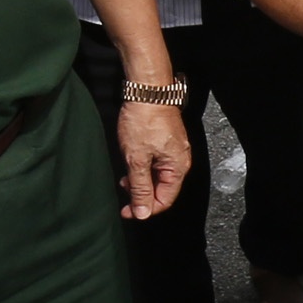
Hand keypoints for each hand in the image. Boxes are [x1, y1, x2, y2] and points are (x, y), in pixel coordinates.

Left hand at [114, 96, 188, 219]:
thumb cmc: (144, 120)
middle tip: (122, 196)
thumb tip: (143, 213)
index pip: (164, 200)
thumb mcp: (137, 158)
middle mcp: (180, 161)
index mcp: (178, 167)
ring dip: (140, 182)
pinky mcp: (166, 141)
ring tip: (124, 179)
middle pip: (162, 190)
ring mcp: (173, 150)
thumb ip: (140, 187)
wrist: (147, 89)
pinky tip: (131, 165)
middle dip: (141, 195)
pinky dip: (143, 169)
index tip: (126, 211)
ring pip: (157, 177)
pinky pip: (156, 164)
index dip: (145, 209)